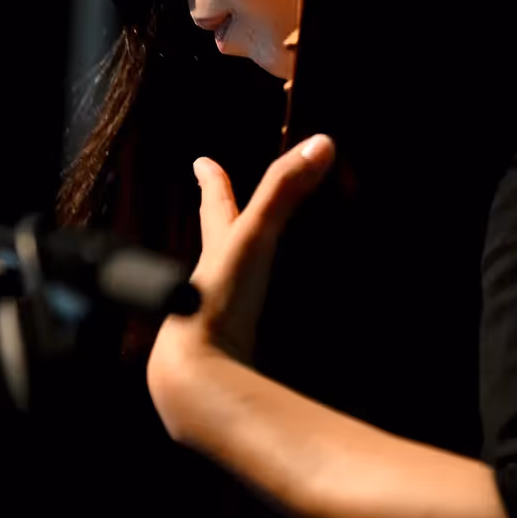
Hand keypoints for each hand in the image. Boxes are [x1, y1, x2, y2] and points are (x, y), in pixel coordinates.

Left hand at [147, 135, 334, 428]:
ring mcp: (217, 320)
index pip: (216, 206)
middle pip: (215, 245)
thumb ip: (285, 190)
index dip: (213, 182)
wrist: (196, 376)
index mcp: (216, 250)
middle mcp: (210, 282)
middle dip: (218, 224)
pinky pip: (244, 330)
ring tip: (242, 267)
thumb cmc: (217, 302)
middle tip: (213, 205)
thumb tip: (321, 142)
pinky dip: (255, 323)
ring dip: (233, 273)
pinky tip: (263, 333)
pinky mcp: (230, 354)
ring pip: (224, 287)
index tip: (201, 162)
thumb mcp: (255, 236)